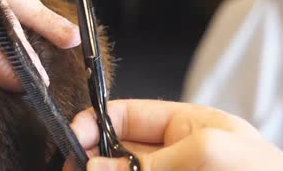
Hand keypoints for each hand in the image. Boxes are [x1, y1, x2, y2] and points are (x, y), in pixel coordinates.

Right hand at [64, 100, 282, 170]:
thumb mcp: (209, 152)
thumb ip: (151, 159)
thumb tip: (98, 166)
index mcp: (185, 127)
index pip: (128, 116)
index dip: (97, 122)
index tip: (76, 138)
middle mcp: (171, 156)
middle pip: (116, 151)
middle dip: (92, 157)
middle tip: (73, 167)